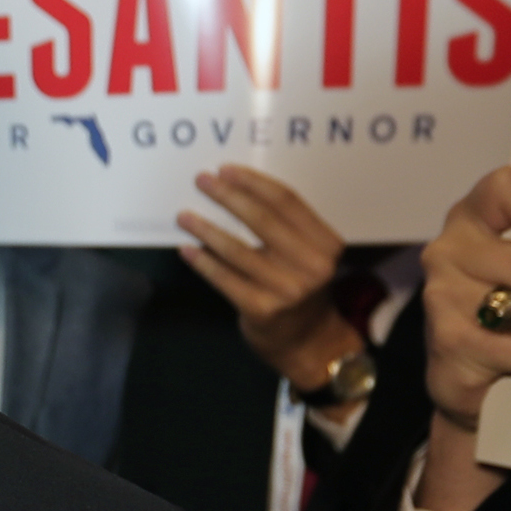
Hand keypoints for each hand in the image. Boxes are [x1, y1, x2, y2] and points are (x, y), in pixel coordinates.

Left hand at [177, 168, 359, 393]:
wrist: (307, 340)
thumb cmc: (299, 287)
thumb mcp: (308, 254)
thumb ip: (286, 227)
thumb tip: (236, 188)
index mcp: (326, 243)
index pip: (287, 202)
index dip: (254, 182)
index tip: (226, 170)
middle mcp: (312, 265)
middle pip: (262, 220)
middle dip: (228, 196)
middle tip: (202, 181)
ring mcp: (288, 289)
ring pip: (238, 249)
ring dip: (206, 229)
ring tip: (184, 216)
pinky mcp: (263, 310)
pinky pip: (225, 279)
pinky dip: (203, 262)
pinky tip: (188, 250)